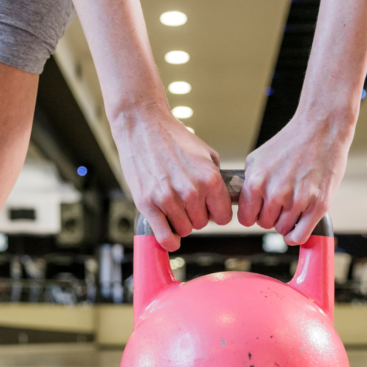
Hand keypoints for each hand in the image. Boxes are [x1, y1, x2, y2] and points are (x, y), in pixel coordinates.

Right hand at [111, 103, 232, 250]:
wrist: (143, 126)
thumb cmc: (172, 138)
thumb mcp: (206, 154)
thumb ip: (216, 178)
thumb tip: (222, 200)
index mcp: (210, 179)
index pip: (223, 217)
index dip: (215, 213)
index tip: (207, 208)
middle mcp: (191, 191)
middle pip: (202, 224)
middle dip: (195, 214)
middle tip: (184, 199)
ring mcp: (169, 199)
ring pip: (184, 230)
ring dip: (180, 222)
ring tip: (172, 204)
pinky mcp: (148, 204)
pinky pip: (165, 237)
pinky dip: (168, 240)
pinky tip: (168, 231)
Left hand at [237, 108, 353, 245]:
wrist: (321, 129)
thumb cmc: (291, 142)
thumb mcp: (257, 158)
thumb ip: (248, 182)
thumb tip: (242, 202)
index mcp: (256, 182)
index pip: (246, 218)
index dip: (252, 214)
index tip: (259, 210)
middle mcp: (275, 193)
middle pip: (264, 224)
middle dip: (270, 215)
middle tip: (280, 201)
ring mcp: (297, 200)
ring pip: (282, 229)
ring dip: (286, 221)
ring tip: (292, 203)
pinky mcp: (318, 205)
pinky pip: (299, 236)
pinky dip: (296, 236)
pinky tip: (296, 227)